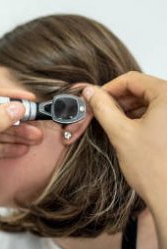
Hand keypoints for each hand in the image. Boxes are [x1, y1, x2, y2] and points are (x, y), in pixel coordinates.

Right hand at [83, 71, 166, 248]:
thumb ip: (103, 107)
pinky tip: (129, 131)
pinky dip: (141, 118)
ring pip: (149, 101)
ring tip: (114, 124)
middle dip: (119, 100)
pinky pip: (158, 113)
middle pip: (142, 89)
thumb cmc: (153, 168)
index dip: (109, 88)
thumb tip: (90, 92)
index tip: (95, 99)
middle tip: (101, 113)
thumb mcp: (120, 133)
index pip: (132, 80)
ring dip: (128, 109)